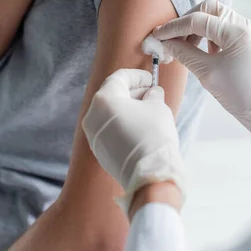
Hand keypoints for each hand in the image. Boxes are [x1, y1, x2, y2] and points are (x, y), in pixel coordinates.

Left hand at [82, 69, 185, 212]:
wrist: (148, 174)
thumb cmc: (153, 135)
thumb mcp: (158, 107)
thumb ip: (153, 95)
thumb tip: (152, 93)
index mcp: (104, 100)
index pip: (119, 78)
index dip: (137, 76)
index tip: (150, 79)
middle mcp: (92, 116)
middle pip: (112, 95)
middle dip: (132, 92)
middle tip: (151, 93)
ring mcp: (93, 135)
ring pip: (110, 114)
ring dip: (128, 108)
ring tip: (148, 110)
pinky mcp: (99, 151)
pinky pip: (109, 129)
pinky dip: (122, 123)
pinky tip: (140, 126)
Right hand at [154, 0, 250, 151]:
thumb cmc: (240, 95)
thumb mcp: (207, 74)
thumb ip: (184, 53)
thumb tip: (165, 42)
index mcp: (238, 31)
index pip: (198, 20)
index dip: (174, 27)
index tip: (157, 35)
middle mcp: (247, 25)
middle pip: (209, 9)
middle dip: (187, 22)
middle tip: (172, 39)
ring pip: (217, 17)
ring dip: (198, 28)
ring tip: (184, 47)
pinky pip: (225, 28)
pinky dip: (210, 36)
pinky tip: (201, 51)